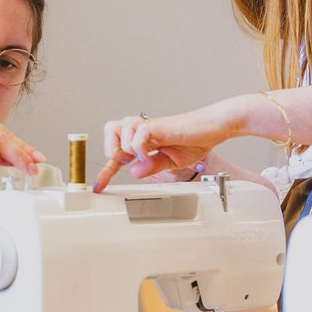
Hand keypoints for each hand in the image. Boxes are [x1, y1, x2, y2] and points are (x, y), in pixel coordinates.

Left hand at [93, 107, 230, 191]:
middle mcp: (143, 130)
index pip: (118, 154)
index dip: (107, 171)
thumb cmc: (196, 140)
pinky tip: (152, 153)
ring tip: (146, 155)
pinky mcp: (157, 125)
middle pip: (110, 130)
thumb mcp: (171, 162)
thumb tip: (134, 172)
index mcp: (145, 140)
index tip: (98, 186)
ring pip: (118, 130)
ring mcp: (149, 126)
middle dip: (113, 150)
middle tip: (129, 160)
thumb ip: (152, 167)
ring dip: (128, 148)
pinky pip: (137, 135)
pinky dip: (140, 148)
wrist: (213, 128)